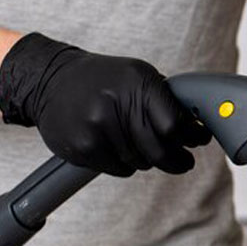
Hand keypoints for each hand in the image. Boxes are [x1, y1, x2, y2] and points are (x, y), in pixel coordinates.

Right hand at [0, 33, 209, 176]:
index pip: (174, 125)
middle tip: (183, 162)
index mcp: (137, 83)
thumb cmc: (101, 80)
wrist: (50, 80)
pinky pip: (119, 169)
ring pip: (140, 162)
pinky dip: (124, 165)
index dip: (189, 138)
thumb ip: (166, 100)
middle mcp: (117, 103)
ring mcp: (98, 126)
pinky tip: (115, 148)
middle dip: (177, 160)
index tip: (196, 143)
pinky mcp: (83, 146)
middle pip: (160, 150)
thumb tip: (197, 128)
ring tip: (136, 144)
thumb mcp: (137, 76)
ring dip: (146, 160)